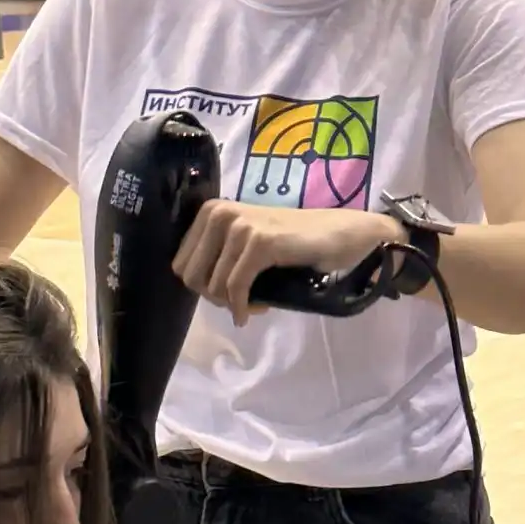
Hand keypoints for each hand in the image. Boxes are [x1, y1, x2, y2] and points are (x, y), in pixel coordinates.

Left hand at [172, 203, 397, 325]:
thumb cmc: (295, 242)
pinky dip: (244, 307)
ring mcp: (239, 226)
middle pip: (191, 277)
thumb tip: (196, 287)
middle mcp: (220, 213)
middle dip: (215, 298)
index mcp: (211, 211)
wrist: (343, 234)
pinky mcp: (259, 242)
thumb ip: (219, 256)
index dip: (203, 287)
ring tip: (257, 302)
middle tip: (243, 301)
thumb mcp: (246, 243)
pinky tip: (257, 311)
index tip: (230, 293)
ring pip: (213, 286)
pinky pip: (236, 288)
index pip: (181, 264)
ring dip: (234, 304)